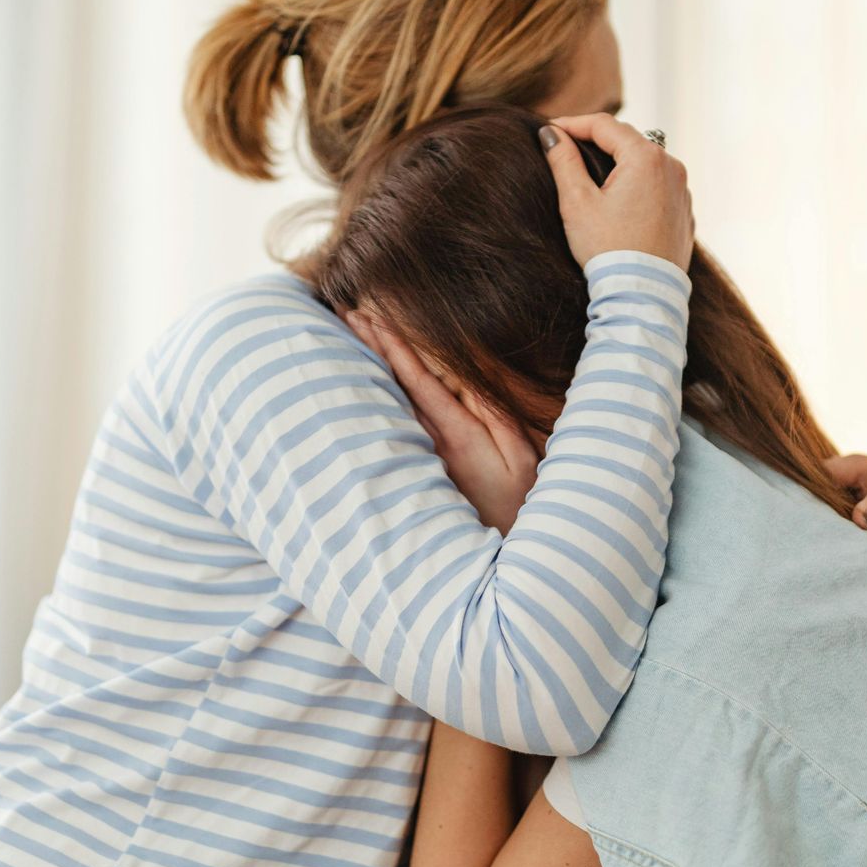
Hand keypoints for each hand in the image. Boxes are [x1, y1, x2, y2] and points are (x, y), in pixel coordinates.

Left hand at [347, 311, 537, 534]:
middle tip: (346, 309)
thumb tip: (473, 375)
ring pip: (388, 400)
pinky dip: (378, 393)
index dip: (395, 347)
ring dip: (370, 363)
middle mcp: (429, 442)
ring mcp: (420, 454)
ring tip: (349, 330)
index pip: (418, 381)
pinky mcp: (419, 464)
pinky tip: (365, 376)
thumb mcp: (520, 456)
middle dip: (371, 344)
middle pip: (394, 384)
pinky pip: (395, 420)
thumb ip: (497, 415)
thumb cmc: (517, 501)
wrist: (497, 557)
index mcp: (455, 434)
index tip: (374, 316)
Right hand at [540, 113, 693, 269]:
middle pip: (627, 140)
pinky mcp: (684, 213)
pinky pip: (658, 186)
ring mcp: (682, 190)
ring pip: (645, 162)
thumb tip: (551, 135)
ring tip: (590, 171)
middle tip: (566, 146)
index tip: (550, 131)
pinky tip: (618, 199)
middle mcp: (671, 167)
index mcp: (646, 157)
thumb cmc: (608, 250)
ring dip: (618, 161)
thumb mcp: (577, 202)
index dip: (573, 124)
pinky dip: (637, 184)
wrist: (642, 296)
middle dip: (596, 140)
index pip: (604, 125)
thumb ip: (564, 161)